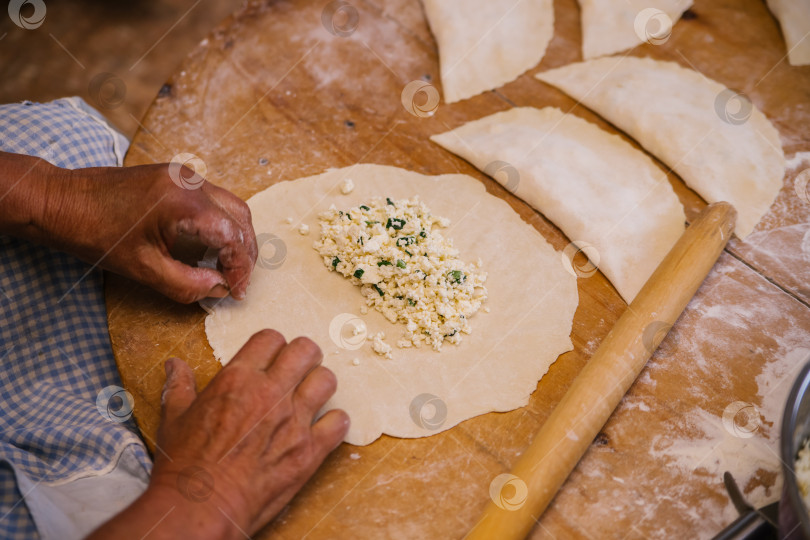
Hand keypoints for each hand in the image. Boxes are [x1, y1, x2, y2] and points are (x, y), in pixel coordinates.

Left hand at [0, 151, 256, 302]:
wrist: (61, 200)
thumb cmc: (94, 233)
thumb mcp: (143, 269)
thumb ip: (187, 284)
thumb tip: (218, 289)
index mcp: (185, 202)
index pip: (232, 236)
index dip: (240, 268)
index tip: (236, 291)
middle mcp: (191, 182)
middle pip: (239, 217)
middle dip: (245, 252)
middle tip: (239, 281)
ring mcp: (184, 175)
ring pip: (229, 206)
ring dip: (235, 237)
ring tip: (228, 267)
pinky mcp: (176, 176)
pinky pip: (212, 200)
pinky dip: (220, 224)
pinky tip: (210, 246)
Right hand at [88, 330, 348, 538]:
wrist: (200, 508)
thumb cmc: (184, 466)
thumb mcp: (174, 419)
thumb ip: (180, 387)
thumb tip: (175, 365)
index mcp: (237, 379)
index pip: (271, 338)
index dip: (273, 344)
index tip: (272, 355)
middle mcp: (270, 393)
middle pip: (306, 350)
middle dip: (304, 355)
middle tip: (298, 367)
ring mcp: (294, 421)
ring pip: (327, 380)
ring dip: (320, 384)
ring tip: (311, 395)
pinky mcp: (310, 451)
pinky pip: (339, 423)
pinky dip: (334, 423)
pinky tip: (323, 428)